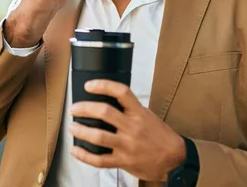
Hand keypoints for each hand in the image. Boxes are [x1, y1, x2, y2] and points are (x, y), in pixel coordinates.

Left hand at [68, 80, 185, 181]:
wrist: (174, 158)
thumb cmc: (160, 136)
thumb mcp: (148, 116)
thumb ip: (130, 110)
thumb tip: (109, 101)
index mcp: (139, 113)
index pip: (121, 92)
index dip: (103, 86)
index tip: (89, 86)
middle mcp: (132, 127)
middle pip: (105, 113)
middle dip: (85, 109)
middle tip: (74, 108)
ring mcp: (127, 145)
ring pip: (99, 137)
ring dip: (81, 131)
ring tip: (72, 127)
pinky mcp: (123, 161)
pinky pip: (100, 160)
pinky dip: (84, 156)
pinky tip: (76, 150)